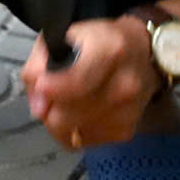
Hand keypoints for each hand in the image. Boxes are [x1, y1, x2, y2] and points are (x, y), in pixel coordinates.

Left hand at [23, 17, 159, 151]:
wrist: (141, 51)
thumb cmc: (97, 41)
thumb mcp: (62, 37)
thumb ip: (40, 66)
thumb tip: (39, 107)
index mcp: (110, 49)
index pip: (77, 81)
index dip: (53, 89)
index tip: (41, 87)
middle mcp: (125, 83)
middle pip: (67, 116)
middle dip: (48, 110)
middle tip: (48, 98)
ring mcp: (128, 110)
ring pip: (72, 133)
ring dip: (60, 122)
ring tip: (65, 103)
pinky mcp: (126, 130)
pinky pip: (84, 141)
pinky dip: (76, 130)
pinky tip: (81, 112)